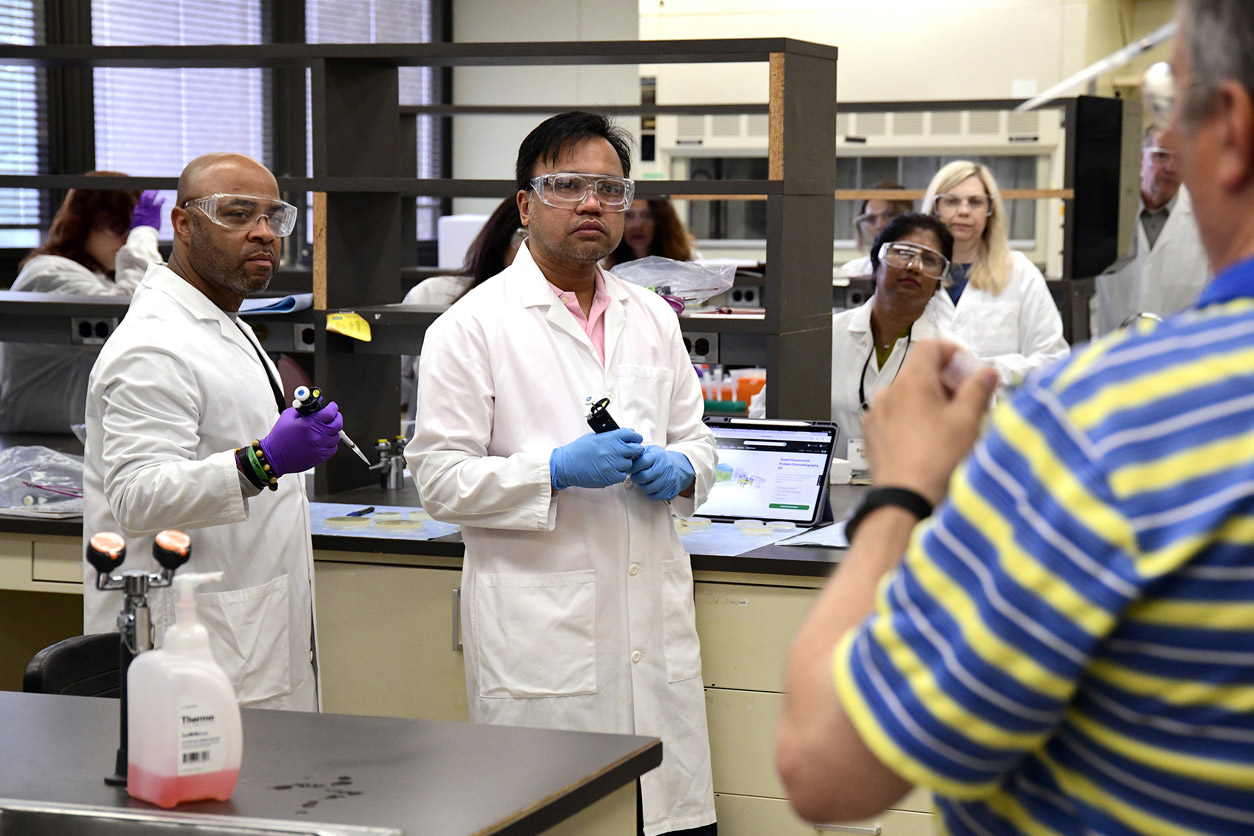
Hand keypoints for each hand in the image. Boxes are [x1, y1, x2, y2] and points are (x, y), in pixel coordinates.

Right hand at [130, 190, 164, 230]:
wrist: (142, 234)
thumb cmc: (139, 231)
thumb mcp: (135, 222)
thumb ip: (136, 216)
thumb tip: (135, 214)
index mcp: (136, 210)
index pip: (139, 200)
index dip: (142, 196)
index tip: (144, 193)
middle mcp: (142, 208)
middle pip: (144, 197)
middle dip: (148, 193)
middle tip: (151, 190)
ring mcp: (148, 209)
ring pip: (151, 198)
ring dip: (154, 194)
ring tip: (157, 191)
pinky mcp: (155, 212)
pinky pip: (158, 204)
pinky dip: (161, 200)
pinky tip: (163, 198)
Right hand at [258, 402, 342, 476]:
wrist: (274, 456)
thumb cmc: (280, 437)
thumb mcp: (288, 416)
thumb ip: (304, 407)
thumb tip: (317, 400)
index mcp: (309, 423)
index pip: (330, 412)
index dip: (333, 407)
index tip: (332, 406)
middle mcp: (317, 435)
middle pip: (338, 423)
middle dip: (337, 417)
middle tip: (333, 416)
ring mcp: (320, 446)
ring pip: (336, 436)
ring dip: (333, 431)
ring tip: (325, 429)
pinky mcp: (320, 456)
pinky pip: (333, 448)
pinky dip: (331, 443)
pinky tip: (323, 440)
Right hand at [550, 428, 643, 489]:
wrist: (566, 465)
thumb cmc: (579, 450)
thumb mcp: (594, 436)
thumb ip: (611, 435)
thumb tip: (627, 433)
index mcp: (610, 437)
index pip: (632, 435)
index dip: (635, 438)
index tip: (635, 441)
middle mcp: (613, 450)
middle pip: (636, 450)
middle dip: (634, 451)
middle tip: (628, 454)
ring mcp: (612, 464)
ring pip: (629, 464)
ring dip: (625, 464)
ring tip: (613, 463)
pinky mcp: (610, 477)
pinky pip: (623, 476)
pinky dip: (618, 474)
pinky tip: (609, 471)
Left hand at [629, 445, 693, 500]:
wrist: (679, 467)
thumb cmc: (661, 460)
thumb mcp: (651, 451)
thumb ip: (639, 454)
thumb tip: (626, 458)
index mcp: (658, 455)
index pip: (642, 462)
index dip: (633, 467)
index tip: (630, 469)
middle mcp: (665, 467)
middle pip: (644, 476)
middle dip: (636, 478)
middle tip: (635, 477)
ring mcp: (669, 479)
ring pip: (649, 488)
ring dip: (643, 486)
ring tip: (644, 482)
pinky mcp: (671, 490)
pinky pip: (655, 496)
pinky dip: (650, 493)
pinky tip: (651, 487)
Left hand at [863, 340, 997, 504]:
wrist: (905, 500)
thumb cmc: (935, 462)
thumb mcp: (968, 421)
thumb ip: (979, 389)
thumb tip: (985, 373)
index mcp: (911, 382)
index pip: (930, 346)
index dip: (953, 352)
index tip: (968, 368)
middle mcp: (888, 394)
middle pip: (919, 372)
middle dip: (946, 381)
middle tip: (968, 400)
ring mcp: (877, 415)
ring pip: (907, 396)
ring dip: (930, 401)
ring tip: (950, 425)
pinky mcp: (874, 436)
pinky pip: (895, 416)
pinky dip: (913, 419)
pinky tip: (930, 440)